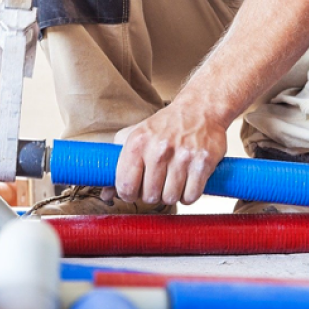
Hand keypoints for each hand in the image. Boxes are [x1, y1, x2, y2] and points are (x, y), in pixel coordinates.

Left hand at [106, 99, 227, 205]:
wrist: (199, 109)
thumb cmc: (164, 126)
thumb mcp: (135, 137)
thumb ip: (117, 165)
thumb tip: (106, 195)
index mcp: (137, 142)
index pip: (126, 186)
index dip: (128, 194)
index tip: (135, 190)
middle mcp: (158, 149)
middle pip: (150, 196)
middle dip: (153, 195)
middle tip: (158, 183)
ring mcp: (182, 156)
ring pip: (170, 199)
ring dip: (171, 195)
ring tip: (173, 181)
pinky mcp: (203, 163)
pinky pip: (191, 196)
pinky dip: (189, 196)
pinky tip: (187, 183)